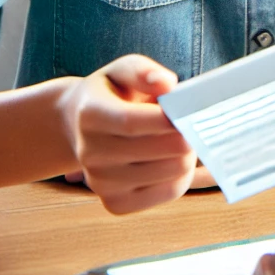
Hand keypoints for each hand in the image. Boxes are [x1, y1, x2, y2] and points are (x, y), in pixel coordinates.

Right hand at [57, 54, 195, 214]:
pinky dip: (183, 175)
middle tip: (193, 120)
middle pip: (158, 150)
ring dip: (189, 153)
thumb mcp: (122, 70)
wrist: (80, 127)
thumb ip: (143, 72)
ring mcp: (101, 182)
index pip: (131, 122)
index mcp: (90, 114)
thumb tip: (167, 84)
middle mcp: (90, 153)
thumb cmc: (113, 93)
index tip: (191, 109)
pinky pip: (168, 192)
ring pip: (171, 172)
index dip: (167, 118)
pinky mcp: (116, 203)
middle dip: (186, 133)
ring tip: (183, 137)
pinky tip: (177, 158)